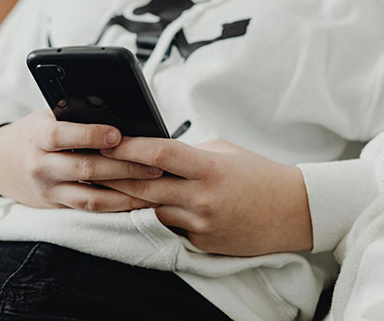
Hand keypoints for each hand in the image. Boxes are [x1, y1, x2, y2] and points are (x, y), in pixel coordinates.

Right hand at [0, 109, 162, 210]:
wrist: (2, 164)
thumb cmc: (35, 133)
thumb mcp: (46, 117)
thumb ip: (73, 114)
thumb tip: (115, 109)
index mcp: (38, 137)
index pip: (62, 136)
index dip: (90, 135)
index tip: (117, 134)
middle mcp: (42, 166)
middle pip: (84, 169)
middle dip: (122, 167)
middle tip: (154, 164)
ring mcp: (49, 191)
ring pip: (90, 197)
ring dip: (125, 193)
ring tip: (154, 186)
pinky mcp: (57, 207)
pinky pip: (90, 210)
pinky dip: (116, 207)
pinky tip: (139, 201)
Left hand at [97, 138, 312, 255]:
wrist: (293, 212)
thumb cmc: (259, 175)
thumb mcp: (223, 152)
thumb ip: (188, 154)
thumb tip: (156, 153)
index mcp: (209, 168)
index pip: (161, 155)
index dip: (130, 147)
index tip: (109, 141)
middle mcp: (202, 198)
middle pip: (146, 186)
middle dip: (114, 175)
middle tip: (89, 165)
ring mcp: (201, 224)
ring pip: (151, 209)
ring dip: (128, 198)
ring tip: (103, 185)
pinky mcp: (201, 243)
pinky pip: (169, 228)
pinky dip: (155, 216)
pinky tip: (138, 207)